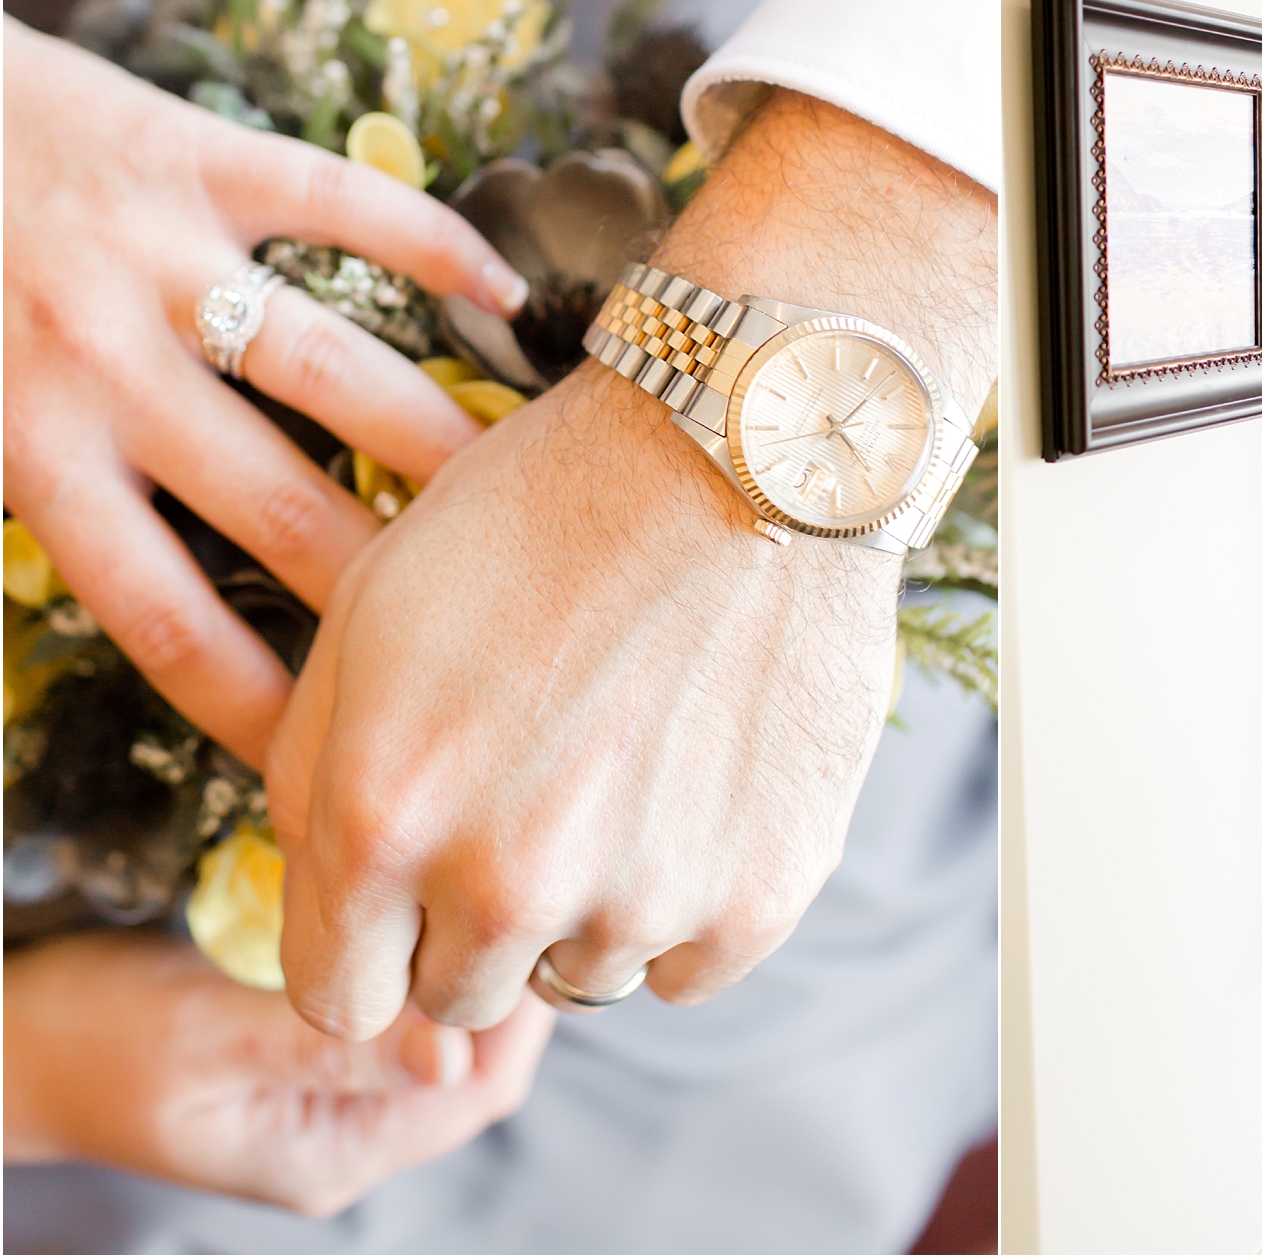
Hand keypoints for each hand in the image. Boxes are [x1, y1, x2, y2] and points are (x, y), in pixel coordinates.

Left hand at [2, 19, 525, 764]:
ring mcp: (161, 258)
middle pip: (285, 510)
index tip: (338, 761)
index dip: (266, 706)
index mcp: (29, 450)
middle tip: (480, 654)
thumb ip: (27, 510)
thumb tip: (150, 630)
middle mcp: (103, 365)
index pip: (170, 619)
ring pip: (339, 372)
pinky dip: (438, 248)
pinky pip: (346, 203)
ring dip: (441, 445)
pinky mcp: (197, 155)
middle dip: (392, 595)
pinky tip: (505, 301)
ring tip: (522, 504)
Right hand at [3, 932, 553, 1215]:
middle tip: (514, 888)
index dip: (521, 1011)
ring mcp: (332, 1103)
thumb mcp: (207, 1035)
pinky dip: (419, 973)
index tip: (530, 920)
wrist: (9, 1046)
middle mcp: (346, 1138)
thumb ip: (327, 1046)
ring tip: (472, 893)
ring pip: (442, 1040)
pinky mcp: (313, 1062)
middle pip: (475, 1068)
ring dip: (464, 974)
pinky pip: (397, 1024)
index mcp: (330, 1151)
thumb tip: (449, 1051)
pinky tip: (419, 916)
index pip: (480, 1090)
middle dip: (503, 986)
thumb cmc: (87, 1040)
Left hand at [266, 90, 995, 1037]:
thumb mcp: (371, 608)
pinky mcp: (762, 892)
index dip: (367, 948)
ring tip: (623, 775)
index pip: (338, 996)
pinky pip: (689, 969)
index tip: (406, 903)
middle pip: (462, 997)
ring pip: (582, 978)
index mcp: (384, 815)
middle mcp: (507, 884)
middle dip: (472, 925)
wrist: (743, 448)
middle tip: (527, 808)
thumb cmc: (549, 507)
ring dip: (586, 908)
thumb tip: (333, 901)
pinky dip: (684, 907)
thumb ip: (315, 779)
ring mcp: (645, 898)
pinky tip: (691, 795)